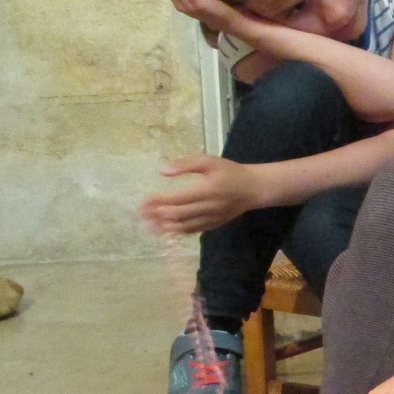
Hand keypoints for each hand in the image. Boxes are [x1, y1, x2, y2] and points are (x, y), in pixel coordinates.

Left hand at [139, 156, 265, 233]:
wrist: (253, 189)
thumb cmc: (230, 172)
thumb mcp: (209, 162)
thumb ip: (186, 165)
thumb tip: (162, 171)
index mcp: (206, 190)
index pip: (177, 198)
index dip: (158, 202)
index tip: (143, 202)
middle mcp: (208, 207)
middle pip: (178, 214)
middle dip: (157, 215)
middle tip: (140, 215)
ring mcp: (211, 218)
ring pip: (184, 226)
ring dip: (164, 226)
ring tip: (149, 226)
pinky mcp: (214, 224)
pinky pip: (193, 230)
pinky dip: (178, 231)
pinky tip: (167, 229)